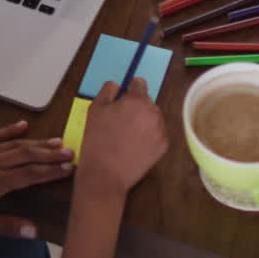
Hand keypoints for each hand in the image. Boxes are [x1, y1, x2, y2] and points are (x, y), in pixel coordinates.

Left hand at [0, 120, 73, 237]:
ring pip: (14, 143)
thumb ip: (4, 226)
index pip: (29, 174)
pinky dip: (10, 130)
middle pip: (27, 154)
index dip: (51, 171)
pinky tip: (23, 126)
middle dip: (50, 153)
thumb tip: (32, 230)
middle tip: (70, 152)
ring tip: (56, 140)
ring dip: (36, 142)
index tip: (69, 168)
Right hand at [76, 78, 167, 197]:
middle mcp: (153, 113)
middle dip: (136, 106)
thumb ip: (107, 91)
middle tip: (121, 120)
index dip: (129, 88)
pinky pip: (157, 134)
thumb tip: (117, 85)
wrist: (105, 174)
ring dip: (144, 120)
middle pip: (147, 101)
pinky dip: (149, 136)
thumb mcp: (95, 109)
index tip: (123, 98)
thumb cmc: (97, 140)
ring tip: (127, 134)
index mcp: (137, 100)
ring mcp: (161, 130)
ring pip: (153, 117)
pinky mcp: (163, 147)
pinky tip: (134, 145)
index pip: (139, 83)